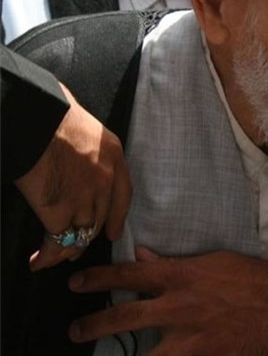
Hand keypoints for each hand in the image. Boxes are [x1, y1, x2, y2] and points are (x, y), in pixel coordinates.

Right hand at [14, 83, 131, 270]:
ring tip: (55, 256)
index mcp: (114, 156)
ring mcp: (85, 198)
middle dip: (89, 235)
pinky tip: (38, 261)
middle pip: (101, 218)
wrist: (37, 119)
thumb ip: (88, 149)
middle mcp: (105, 180)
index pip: (123, 195)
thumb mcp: (86, 127)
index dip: (118, 218)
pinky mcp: (59, 211)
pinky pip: (57, 241)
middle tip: (76, 247)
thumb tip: (75, 154)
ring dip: (67, 249)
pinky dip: (47, 255)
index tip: (114, 233)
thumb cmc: (54, 114)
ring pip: (81, 234)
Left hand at [68, 249, 267, 355]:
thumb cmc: (252, 277)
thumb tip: (144, 258)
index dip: (98, 278)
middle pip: (123, 317)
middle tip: (75, 330)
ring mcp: (192, 339)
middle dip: (92, 325)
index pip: (129, 275)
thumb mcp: (212, 261)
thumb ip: (176, 263)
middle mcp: (180, 307)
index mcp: (182, 277)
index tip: (77, 283)